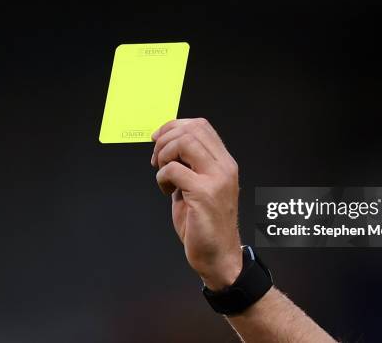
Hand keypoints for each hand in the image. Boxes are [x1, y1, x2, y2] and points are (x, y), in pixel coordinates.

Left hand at [151, 118, 241, 289]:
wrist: (218, 256)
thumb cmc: (205, 224)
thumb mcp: (198, 186)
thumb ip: (188, 165)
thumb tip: (166, 146)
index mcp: (224, 162)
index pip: (201, 126)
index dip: (174, 126)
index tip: (158, 139)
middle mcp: (224, 167)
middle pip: (191, 130)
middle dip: (165, 140)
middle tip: (157, 160)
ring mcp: (216, 179)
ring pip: (184, 143)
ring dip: (164, 155)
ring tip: (162, 174)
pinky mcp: (204, 194)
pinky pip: (173, 170)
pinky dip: (162, 177)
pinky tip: (167, 191)